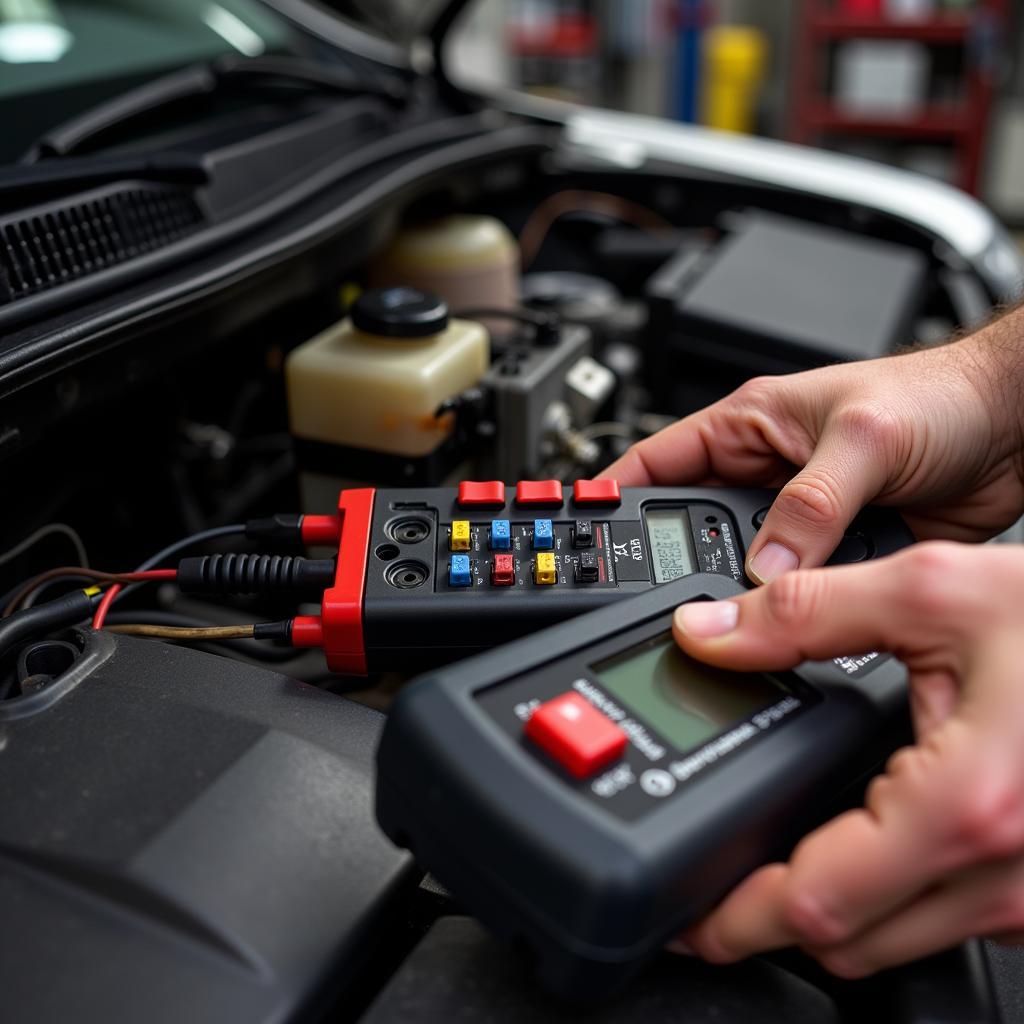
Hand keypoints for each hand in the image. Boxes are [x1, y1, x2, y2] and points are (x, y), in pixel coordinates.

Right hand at [603, 332, 1023, 582]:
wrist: (1015, 428)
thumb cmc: (939, 396)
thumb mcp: (864, 439)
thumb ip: (810, 504)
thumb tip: (764, 568)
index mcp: (752, 424)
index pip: (660, 459)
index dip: (615, 492)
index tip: (581, 527)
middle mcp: (769, 472)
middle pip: (696, 525)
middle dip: (679, 557)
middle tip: (668, 592)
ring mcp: (801, 517)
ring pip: (745, 565)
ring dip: (742, 587)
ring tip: (731, 609)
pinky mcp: (837, 550)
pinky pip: (798, 588)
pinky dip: (791, 606)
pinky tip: (788, 618)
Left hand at [672, 541, 1023, 976]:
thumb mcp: (935, 593)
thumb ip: (805, 614)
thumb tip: (708, 633)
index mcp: (964, 807)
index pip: (819, 905)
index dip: (738, 917)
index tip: (691, 916)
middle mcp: (1005, 874)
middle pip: (849, 940)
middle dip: (770, 917)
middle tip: (722, 880)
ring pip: (896, 938)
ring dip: (831, 906)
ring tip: (784, 854)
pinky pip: (947, 917)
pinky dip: (889, 893)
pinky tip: (868, 837)